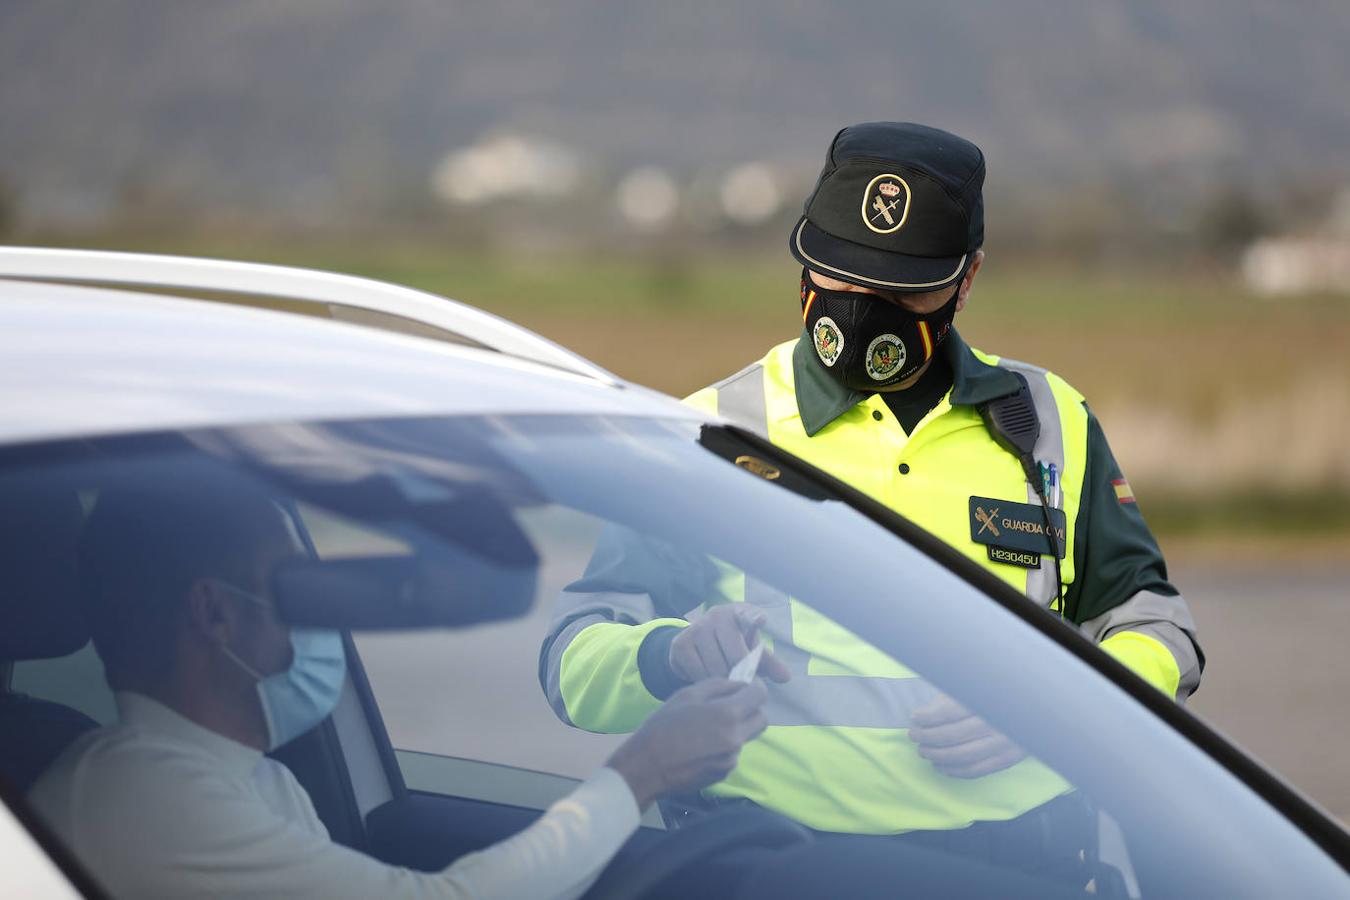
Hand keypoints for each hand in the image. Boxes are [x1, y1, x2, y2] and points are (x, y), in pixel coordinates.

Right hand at [606, 678, 768, 808]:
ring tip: (706, 730)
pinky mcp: (724, 773)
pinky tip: (701, 746)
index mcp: (727, 714)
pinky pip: (732, 753)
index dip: (755, 688)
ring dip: (735, 729)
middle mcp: (735, 738)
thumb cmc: (663, 725)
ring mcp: (731, 759)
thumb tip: (740, 684)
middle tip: (730, 707)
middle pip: (761, 719)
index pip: (760, 696)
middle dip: (751, 710)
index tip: (745, 688)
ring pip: (746, 737)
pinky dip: (724, 747)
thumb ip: (719, 685)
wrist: (647, 766)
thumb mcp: (687, 695)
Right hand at [669, 604, 791, 683]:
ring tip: (724, 680)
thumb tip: (785, 677)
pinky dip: (704, 681)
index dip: (754, 618)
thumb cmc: (733, 645)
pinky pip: (697, 672)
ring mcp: (696, 627)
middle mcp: (717, 615)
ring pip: (715, 667)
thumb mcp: (752, 651)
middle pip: (735, 657)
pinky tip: (706, 678)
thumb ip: (769, 663)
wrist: (698, 645)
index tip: (761, 620)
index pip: (748, 616)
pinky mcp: (680, 643)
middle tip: (740, 681)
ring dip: (722, 681)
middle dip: (740, 674)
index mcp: (740, 614)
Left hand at [909, 694, 1025, 778]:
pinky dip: (953, 771)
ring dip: (936, 755)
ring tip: (923, 751)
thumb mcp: (977, 688)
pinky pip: (976, 770)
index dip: (927, 717)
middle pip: (952, 735)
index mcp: (986, 701)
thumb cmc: (999, 697)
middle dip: (927, 736)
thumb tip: (925, 713)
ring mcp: (1003, 744)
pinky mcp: (1007, 760)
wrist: (1038, 713)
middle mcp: (995, 723)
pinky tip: (939, 766)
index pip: (949, 712)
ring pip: (962, 755)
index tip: (914, 717)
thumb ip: (952, 697)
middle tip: (913, 735)